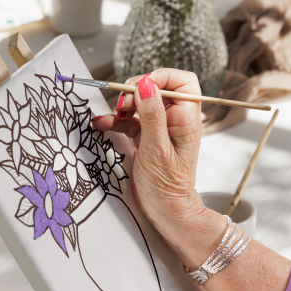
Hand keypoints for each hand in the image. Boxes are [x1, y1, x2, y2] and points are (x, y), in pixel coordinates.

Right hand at [92, 69, 211, 243]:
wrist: (165, 212)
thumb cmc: (167, 187)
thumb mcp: (157, 149)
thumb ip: (152, 114)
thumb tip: (147, 83)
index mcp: (187, 120)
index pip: (183, 82)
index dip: (162, 78)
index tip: (142, 87)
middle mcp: (176, 120)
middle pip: (158, 88)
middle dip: (137, 90)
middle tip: (124, 103)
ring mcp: (161, 128)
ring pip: (142, 102)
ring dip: (124, 104)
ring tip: (115, 114)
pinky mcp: (147, 137)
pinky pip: (131, 119)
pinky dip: (116, 119)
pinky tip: (103, 123)